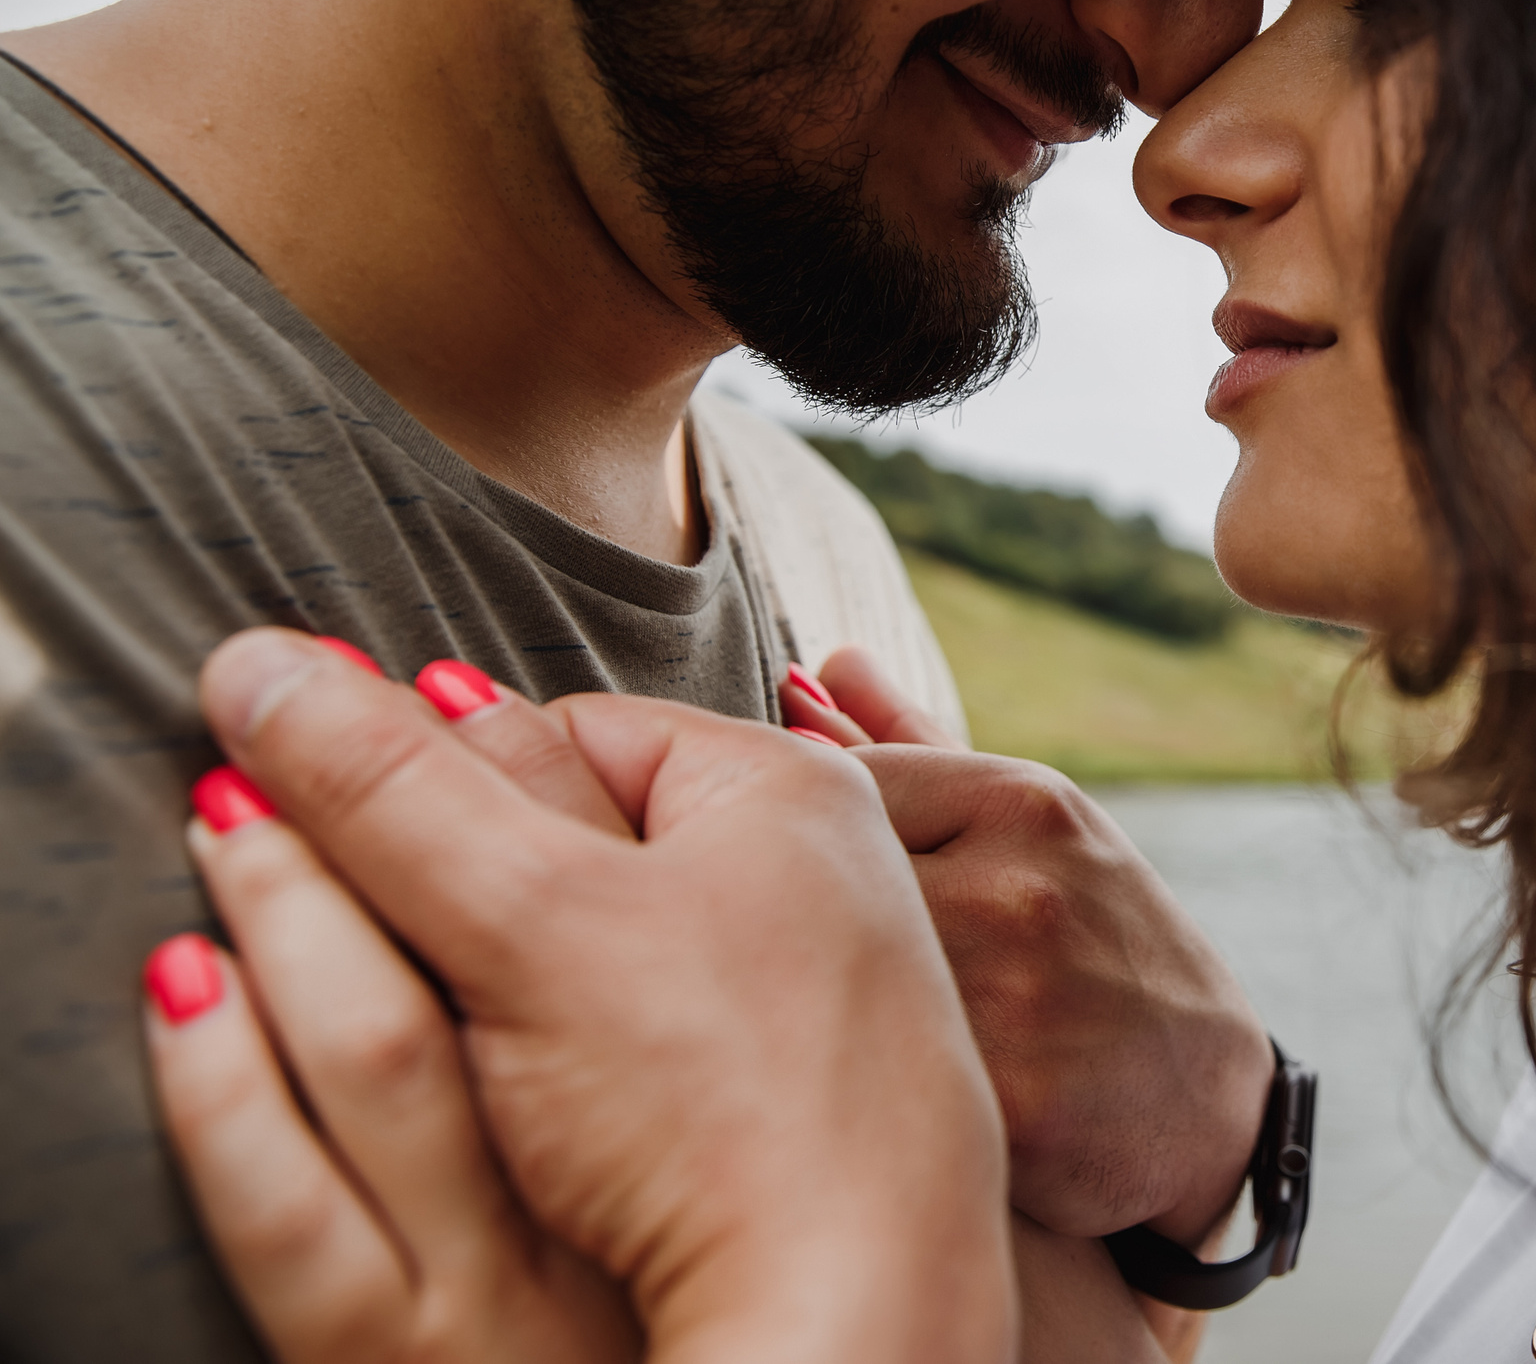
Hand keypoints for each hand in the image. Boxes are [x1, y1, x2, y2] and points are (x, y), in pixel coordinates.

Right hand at [179, 629, 1015, 1363]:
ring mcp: (830, 984)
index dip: (443, 792)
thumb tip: (252, 659)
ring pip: (617, 946)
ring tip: (510, 1063)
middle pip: (587, 830)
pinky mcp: (809, 1096)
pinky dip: (600, 1068)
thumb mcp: (529, 927)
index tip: (379, 868)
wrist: (862, 1312)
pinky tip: (582, 1124)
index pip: (559, 730)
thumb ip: (386, 793)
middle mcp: (827, 866)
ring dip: (526, 982)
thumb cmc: (720, 1102)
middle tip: (446, 972)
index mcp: (784, 786)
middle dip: (484, 884)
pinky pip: (664, 1045)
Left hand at [787, 644, 1273, 1249]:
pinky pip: (863, 1078)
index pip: (836, 786)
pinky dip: (843, 1084)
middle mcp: (1017, 885)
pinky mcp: (1002, 1107)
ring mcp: (1011, 995)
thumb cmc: (1099, 947)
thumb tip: (822, 661)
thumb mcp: (1028, 830)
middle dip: (792, 926)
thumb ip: (913, 743)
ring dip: (808, 1006)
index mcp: (1022, 802)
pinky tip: (857, 1099)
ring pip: (828, 982)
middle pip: (821, 883)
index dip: (801, 845)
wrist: (1210, 1101)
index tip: (811, 888)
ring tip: (828, 1033)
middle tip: (795, 967)